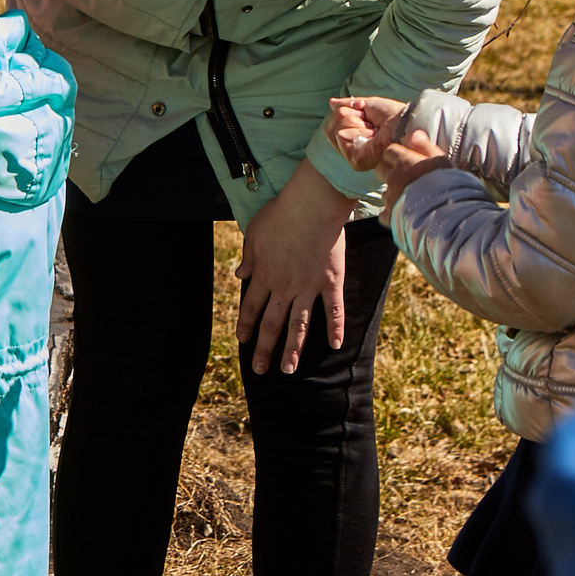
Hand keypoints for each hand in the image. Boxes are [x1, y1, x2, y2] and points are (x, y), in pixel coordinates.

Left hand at [237, 161, 359, 375]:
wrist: (311, 205)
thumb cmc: (280, 214)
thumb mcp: (254, 234)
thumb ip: (248, 258)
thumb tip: (239, 275)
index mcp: (264, 276)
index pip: (250, 307)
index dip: (245, 325)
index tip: (242, 340)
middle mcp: (284, 287)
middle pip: (272, 324)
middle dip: (264, 348)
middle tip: (260, 370)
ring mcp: (309, 287)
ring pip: (299, 325)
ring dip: (292, 350)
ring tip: (288, 370)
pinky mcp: (331, 282)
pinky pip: (334, 310)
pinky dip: (335, 328)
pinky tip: (335, 345)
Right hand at [326, 96, 409, 171]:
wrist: (403, 121)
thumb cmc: (392, 114)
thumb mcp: (366, 104)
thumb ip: (348, 105)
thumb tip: (331, 103)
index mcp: (353, 136)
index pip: (332, 124)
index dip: (346, 112)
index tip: (364, 111)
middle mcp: (350, 148)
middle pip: (330, 127)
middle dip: (349, 116)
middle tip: (369, 122)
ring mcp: (352, 155)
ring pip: (336, 130)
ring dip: (355, 123)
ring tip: (373, 130)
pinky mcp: (355, 161)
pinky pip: (341, 136)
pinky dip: (356, 130)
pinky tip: (371, 136)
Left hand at [375, 130, 453, 216]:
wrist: (447, 213)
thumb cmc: (449, 185)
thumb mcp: (441, 160)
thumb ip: (425, 146)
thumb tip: (413, 134)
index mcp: (405, 162)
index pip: (389, 151)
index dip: (397, 155)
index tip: (405, 159)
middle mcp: (394, 179)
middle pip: (381, 169)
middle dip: (389, 171)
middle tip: (405, 176)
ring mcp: (391, 198)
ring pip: (384, 192)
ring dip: (393, 193)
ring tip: (409, 197)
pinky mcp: (392, 217)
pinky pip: (384, 214)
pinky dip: (391, 213)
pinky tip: (402, 214)